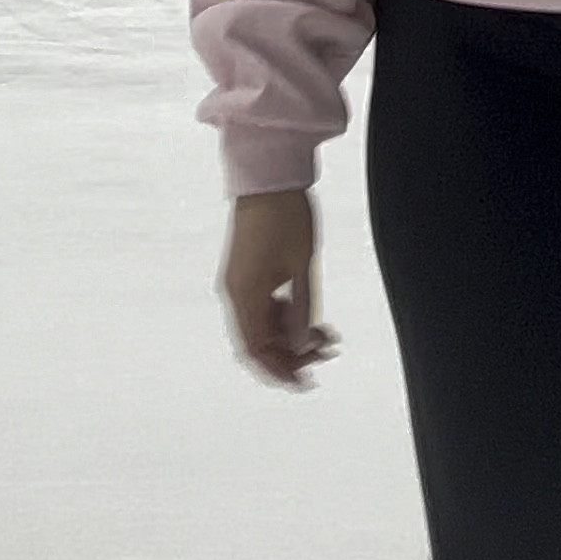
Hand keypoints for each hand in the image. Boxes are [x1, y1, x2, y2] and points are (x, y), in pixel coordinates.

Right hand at [221, 188, 339, 387]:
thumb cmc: (286, 216)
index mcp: (245, 295)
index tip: (306, 381)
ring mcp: (238, 282)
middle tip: (325, 354)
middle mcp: (235, 293)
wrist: (268, 178)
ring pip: (261, 326)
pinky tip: (308, 316)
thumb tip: (300, 344)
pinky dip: (283, 318)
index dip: (279, 371)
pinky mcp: (245, 273)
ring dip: (289, 336)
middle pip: (257, 343)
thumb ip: (302, 309)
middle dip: (290, 355)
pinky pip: (261, 308)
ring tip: (325, 333)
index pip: (256, 350)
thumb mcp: (302, 266)